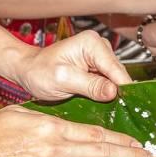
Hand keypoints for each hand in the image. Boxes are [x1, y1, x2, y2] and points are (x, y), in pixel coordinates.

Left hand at [13, 31, 131, 102]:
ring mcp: (100, 57)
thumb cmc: (39, 71)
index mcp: (92, 43)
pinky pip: (109, 83)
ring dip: (112, 94)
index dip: (123, 90)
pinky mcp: (99, 67)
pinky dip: (106, 93)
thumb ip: (90, 85)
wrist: (27, 70)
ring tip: (106, 109)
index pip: (116, 70)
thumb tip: (114, 92)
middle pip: (119, 75)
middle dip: (118, 93)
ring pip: (116, 80)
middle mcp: (100, 46)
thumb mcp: (63, 80)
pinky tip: (100, 103)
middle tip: (114, 113)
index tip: (128, 108)